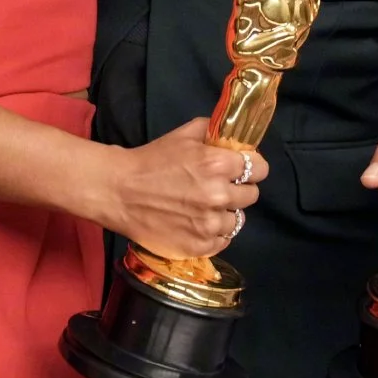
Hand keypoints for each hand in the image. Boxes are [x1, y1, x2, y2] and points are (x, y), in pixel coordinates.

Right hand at [101, 117, 267, 259]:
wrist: (118, 191)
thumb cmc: (151, 160)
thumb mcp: (184, 134)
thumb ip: (215, 132)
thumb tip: (236, 137)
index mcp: (218, 164)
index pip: (259, 168)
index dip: (252, 167)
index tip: (241, 170)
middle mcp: (218, 194)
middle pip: (251, 195)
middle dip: (239, 189)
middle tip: (220, 188)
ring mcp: (208, 224)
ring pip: (237, 220)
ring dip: (226, 213)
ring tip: (206, 208)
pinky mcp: (198, 246)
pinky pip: (223, 241)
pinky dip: (214, 234)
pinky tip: (199, 224)